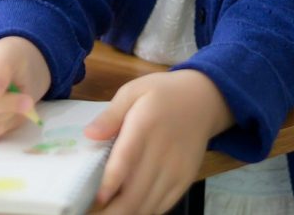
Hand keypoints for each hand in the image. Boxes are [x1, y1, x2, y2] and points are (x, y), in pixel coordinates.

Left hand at [85, 70, 234, 214]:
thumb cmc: (162, 94)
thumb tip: (89, 135)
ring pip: (148, 205)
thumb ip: (110, 115)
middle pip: (136, 193)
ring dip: (126, 213)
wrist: (204, 100)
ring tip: (106, 214)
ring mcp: (176, 170)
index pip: (126, 161)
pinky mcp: (185, 180)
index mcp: (145, 126)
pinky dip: (145, 212)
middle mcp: (162, 153)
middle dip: (112, 210)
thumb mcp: (133, 91)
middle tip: (91, 214)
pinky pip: (163, 205)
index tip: (96, 199)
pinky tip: (129, 210)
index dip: (110, 184)